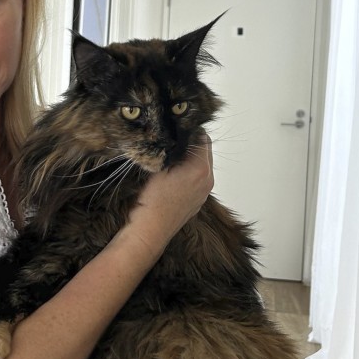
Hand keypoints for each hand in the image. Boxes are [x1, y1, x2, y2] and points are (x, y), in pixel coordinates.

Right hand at [123, 131, 213, 254]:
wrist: (150, 230)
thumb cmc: (151, 197)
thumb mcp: (158, 166)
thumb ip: (171, 148)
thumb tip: (174, 134)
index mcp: (201, 167)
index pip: (202, 137)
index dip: (188, 130)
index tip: (175, 128)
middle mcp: (208, 179)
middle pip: (205, 151)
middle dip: (191, 143)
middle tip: (173, 140)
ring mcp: (204, 192)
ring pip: (202, 166)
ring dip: (191, 158)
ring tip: (171, 158)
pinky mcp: (198, 202)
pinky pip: (198, 180)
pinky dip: (189, 173)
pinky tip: (173, 177)